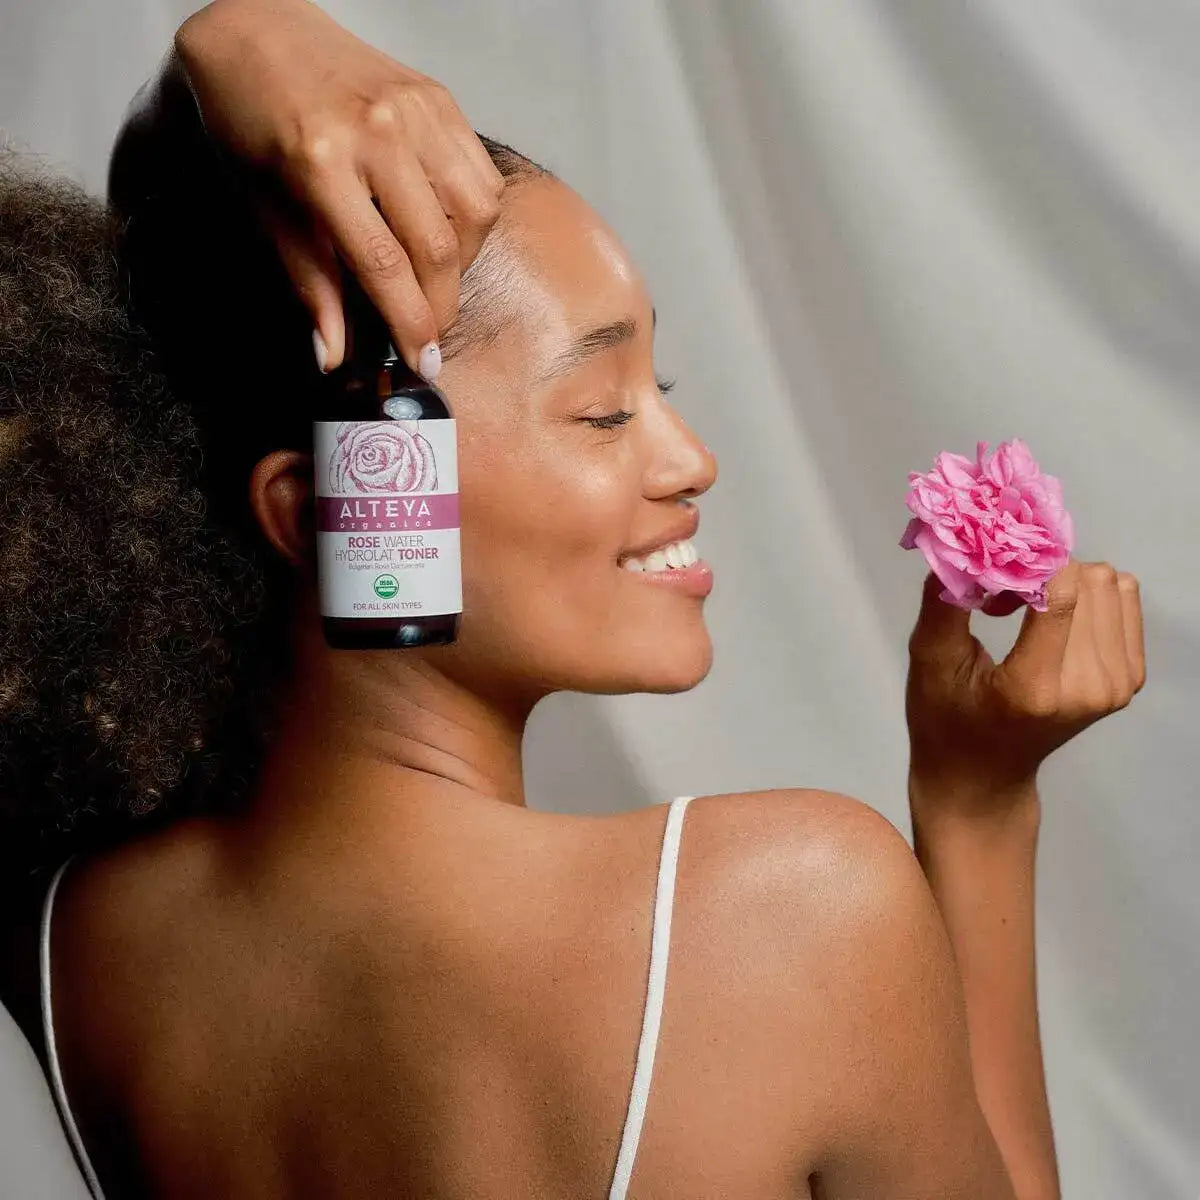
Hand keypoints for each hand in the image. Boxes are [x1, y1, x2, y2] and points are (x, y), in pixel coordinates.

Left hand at [174, 0, 503, 375]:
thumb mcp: (266, 210)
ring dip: (462, 263)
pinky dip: (473, 218)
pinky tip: (443, 228)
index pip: (384, 265)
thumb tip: (333, 355)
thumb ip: (310, 284)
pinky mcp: (440, 100)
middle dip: (439, 306)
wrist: (257, 33)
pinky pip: (483, 177)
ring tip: (434, 275)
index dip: (409, 323)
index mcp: (321, 163)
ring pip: (474, 214)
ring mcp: (416, 111)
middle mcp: (377, 132)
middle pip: (437, 248)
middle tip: (429, 333)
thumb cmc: (252, 123)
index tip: (422, 361)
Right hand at [905, 558, 1146, 807]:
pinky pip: (1124, 601)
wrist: (982, 776)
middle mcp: (1089, 687)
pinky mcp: (1130, 679)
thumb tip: (965, 545)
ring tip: (1026, 610)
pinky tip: (1052, 620)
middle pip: (1090, 581)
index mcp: (1035, 688)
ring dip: (1064, 582)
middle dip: (1042, 573)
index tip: (994, 560)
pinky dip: (1085, 597)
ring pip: (1110, 584)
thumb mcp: (929, 661)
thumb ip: (946, 601)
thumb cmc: (945, 719)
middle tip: (1001, 600)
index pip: (1061, 594)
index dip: (1031, 559)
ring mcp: (1117, 685)